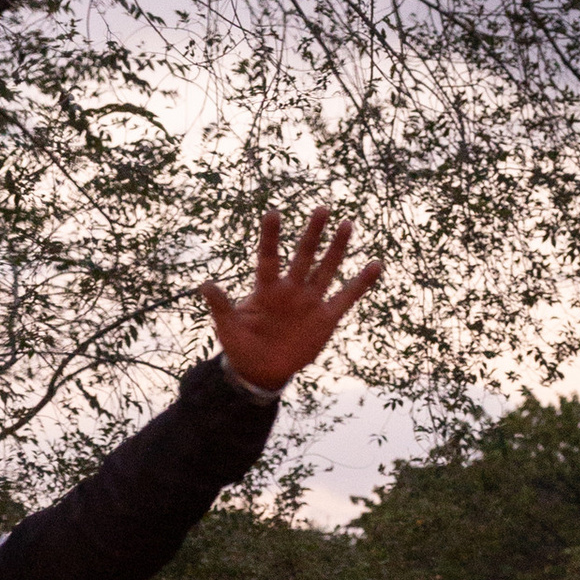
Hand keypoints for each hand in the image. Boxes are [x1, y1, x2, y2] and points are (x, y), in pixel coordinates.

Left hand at [202, 204, 382, 392]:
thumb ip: (221, 306)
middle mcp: (291, 289)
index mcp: (267, 290)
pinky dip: (361, 283)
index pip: (268, 258)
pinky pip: (347, 297)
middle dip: (312, 234)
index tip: (272, 213)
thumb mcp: (228, 327)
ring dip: (336, 248)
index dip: (270, 237)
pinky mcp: (326, 317)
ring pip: (326, 269)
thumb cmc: (242, 346)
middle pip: (303, 257)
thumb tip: (204, 285)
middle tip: (321, 209)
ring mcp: (310, 301)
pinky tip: (375, 265)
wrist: (261, 370)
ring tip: (346, 224)